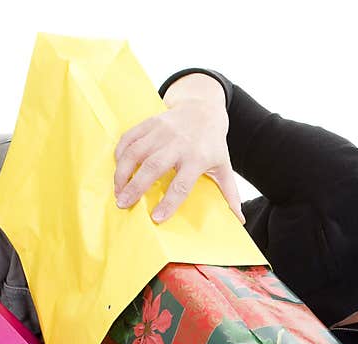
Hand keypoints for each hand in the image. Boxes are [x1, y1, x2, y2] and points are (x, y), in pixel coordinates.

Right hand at [113, 99, 244, 224]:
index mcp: (198, 158)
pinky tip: (118, 169)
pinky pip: (129, 138)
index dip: (169, 202)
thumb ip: (230, 193)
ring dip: (123, 172)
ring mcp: (162, 131)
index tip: (156, 218)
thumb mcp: (224, 167)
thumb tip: (240, 220)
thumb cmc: (213, 144)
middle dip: (136, 187)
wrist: (204, 109)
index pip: (181, 184)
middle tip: (123, 204)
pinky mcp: (150, 122)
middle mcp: (178, 143)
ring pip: (137, 152)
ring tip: (117, 191)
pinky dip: (121, 153)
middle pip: (153, 167)